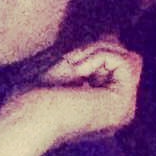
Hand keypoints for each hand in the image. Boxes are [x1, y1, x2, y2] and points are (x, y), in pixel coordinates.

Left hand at [0, 41, 142, 154]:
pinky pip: (124, 62)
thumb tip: (114, 36)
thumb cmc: (36, 97)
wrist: (26, 119)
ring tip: (72, 69)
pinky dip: (98, 58)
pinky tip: (78, 73)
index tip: (69, 65)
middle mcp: (120, 111)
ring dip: (96, 53)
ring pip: (129, 58)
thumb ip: (94, 56)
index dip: (95, 53)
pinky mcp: (123, 104)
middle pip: (127, 58)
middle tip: (70, 64)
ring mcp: (124, 110)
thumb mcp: (69, 68)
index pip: (118, 63)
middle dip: (98, 50)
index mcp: (106, 107)